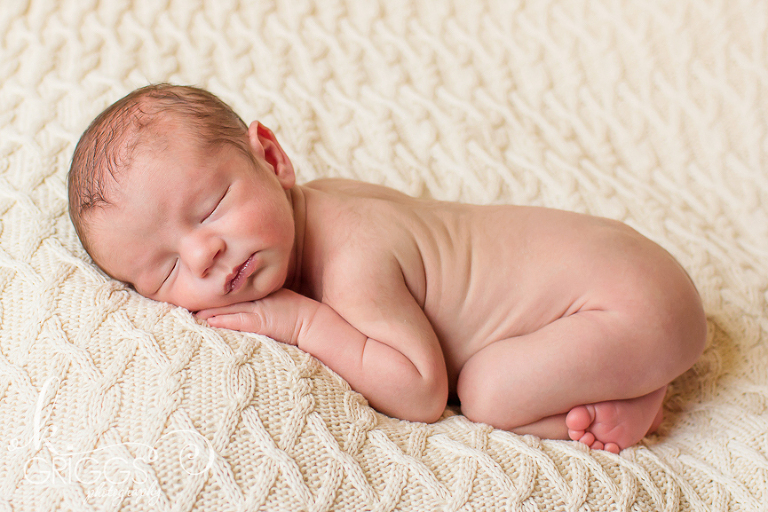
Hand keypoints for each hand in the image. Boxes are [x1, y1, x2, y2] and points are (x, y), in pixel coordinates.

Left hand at [196, 288, 317, 345]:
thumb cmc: (295, 312)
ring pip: (227, 309)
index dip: (212, 290)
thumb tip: (239, 299)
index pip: (230, 288)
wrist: (311, 323)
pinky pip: (237, 321)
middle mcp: (255, 297)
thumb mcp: (276, 297)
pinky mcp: (260, 323)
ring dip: (208, 311)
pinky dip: (222, 321)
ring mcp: (257, 309)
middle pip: (224, 297)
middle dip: (205, 299)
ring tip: (190, 313)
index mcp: (257, 290)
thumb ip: (259, 296)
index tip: (196, 289)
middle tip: (184, 300)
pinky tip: (208, 322)